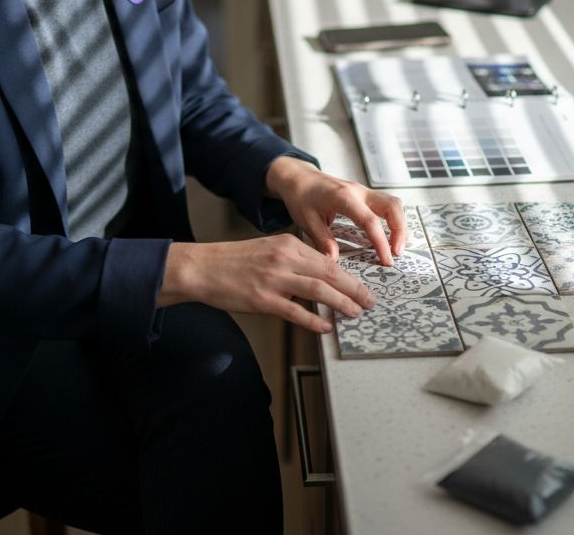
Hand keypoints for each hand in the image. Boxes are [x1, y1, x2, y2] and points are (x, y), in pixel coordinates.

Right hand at [160, 235, 377, 332]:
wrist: (202, 268)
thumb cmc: (234, 261)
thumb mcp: (268, 250)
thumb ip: (294, 260)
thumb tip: (320, 275)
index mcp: (288, 245)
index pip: (327, 261)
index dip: (349, 275)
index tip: (363, 285)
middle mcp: (284, 259)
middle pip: (330, 274)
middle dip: (354, 288)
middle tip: (370, 301)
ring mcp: (274, 280)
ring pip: (318, 290)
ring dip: (342, 303)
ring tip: (356, 313)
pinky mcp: (263, 300)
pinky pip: (295, 311)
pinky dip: (314, 320)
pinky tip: (326, 327)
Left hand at [264, 156, 405, 265]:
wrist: (298, 177)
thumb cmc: (300, 196)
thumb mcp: (306, 220)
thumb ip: (321, 240)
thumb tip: (334, 261)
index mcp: (344, 197)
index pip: (370, 221)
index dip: (381, 242)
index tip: (386, 261)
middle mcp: (358, 192)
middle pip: (392, 206)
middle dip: (400, 230)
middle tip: (397, 254)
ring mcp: (364, 192)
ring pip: (393, 204)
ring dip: (399, 225)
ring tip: (396, 248)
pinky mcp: (364, 195)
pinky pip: (386, 205)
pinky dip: (393, 220)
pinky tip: (390, 236)